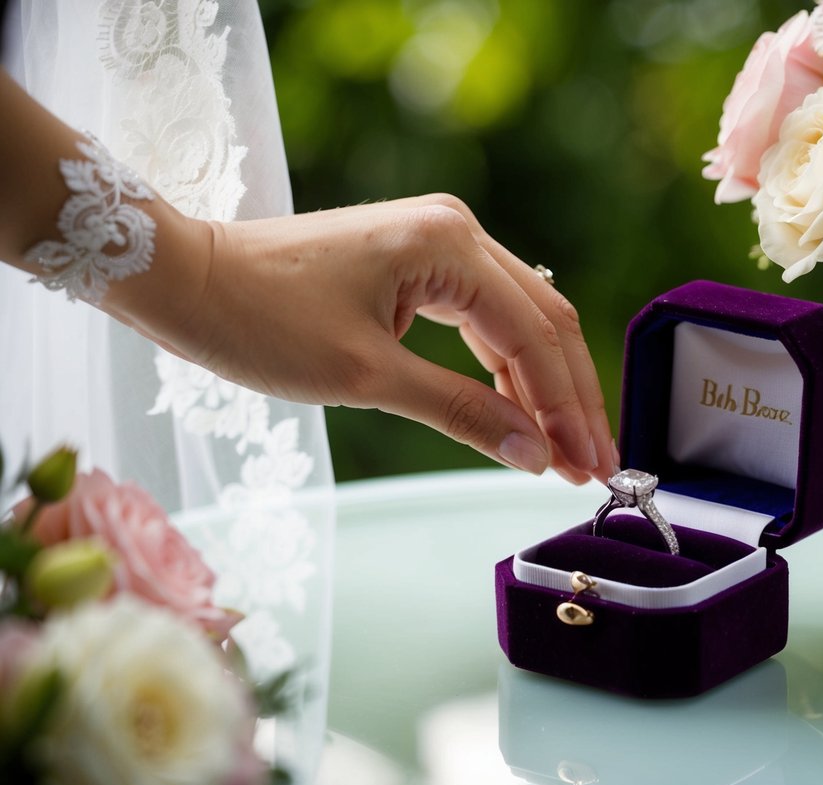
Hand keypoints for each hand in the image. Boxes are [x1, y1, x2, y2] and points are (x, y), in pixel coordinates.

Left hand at [107, 196, 616, 484]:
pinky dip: (504, 370)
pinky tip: (520, 415)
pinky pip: (482, 319)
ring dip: (543, 388)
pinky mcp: (418, 262)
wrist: (183, 279)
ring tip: (564, 454)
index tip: (588, 469)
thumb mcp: (367, 377)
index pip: (534, 336)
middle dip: (571, 400)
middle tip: (593, 467)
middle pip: (543, 322)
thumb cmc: (259, 320)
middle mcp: (455, 231)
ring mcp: (437, 242)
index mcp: (448, 244)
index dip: (567, 409)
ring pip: (518, 322)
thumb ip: (462, 413)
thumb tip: (534, 456)